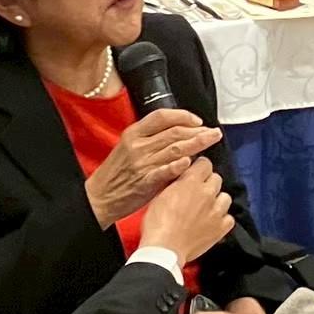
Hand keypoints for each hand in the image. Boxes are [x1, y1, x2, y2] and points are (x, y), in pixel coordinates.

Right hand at [84, 108, 223, 228]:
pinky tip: (190, 162)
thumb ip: (151, 139)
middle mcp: (138, 146)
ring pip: (174, 149)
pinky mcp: (144, 182)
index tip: (198, 120)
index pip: (162, 116)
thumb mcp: (129, 147)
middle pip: (174, 132)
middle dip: (198, 130)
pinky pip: (164, 171)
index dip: (183, 116)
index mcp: (134, 134)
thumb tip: (180, 132)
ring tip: (211, 140)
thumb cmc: (117, 173)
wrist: (99, 197)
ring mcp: (142, 164)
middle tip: (214, 132)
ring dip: (196, 144)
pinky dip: (177, 166)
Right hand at [140, 156, 233, 265]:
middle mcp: (207, 193)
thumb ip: (176, 183)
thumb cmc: (156, 223)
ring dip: (217, 201)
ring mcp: (216, 210)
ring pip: (225, 197)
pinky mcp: (221, 227)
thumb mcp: (161, 195)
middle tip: (198, 194)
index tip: (196, 174)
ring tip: (206, 209)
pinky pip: (229, 218)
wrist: (164, 248)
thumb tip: (183, 177)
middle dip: (208, 184)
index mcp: (191, 182)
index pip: (205, 163)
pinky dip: (222, 219)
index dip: (200, 168)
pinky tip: (212, 223)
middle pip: (216, 179)